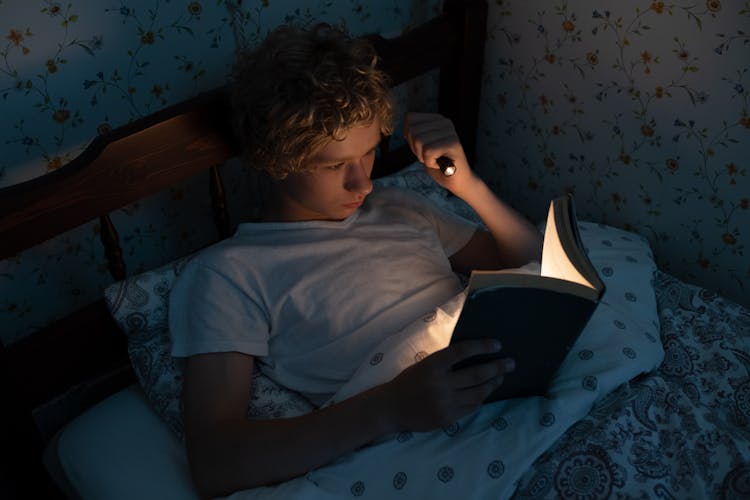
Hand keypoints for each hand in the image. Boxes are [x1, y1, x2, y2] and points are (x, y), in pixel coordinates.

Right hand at [383, 339, 515, 431]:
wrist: (391, 408)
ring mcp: (444, 403)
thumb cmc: (409, 381)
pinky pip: (471, 407)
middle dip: (498, 367)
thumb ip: (446, 362)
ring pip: (478, 393)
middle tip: (511, 363)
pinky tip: (485, 391)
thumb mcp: (424, 365)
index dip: (482, 346)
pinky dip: (481, 398)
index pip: (462, 351)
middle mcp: (439, 384)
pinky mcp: (447, 418)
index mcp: (432, 365)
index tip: (498, 344)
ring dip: (493, 383)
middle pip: (477, 374)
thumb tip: (475, 354)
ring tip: (501, 377)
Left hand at [403, 112, 477, 195]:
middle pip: (413, 131)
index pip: (410, 119)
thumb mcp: (421, 147)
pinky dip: (430, 163)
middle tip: (430, 156)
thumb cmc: (438, 164)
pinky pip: (427, 152)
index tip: (423, 148)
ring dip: (423, 157)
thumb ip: (414, 134)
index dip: (409, 138)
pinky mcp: (453, 144)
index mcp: (437, 119)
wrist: (457, 181)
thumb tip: (405, 131)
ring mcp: (450, 132)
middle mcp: (445, 122)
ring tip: (436, 160)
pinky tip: (440, 165)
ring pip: (419, 141)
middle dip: (416, 149)